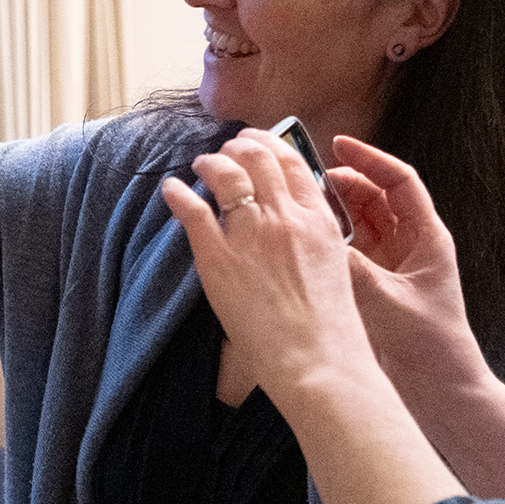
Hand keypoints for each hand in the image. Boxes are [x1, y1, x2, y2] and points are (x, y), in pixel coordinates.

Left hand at [161, 131, 380, 408]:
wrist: (317, 359)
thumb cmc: (329, 325)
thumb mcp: (334, 265)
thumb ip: (313, 234)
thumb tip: (293, 216)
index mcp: (318, 219)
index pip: (292, 161)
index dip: (269, 144)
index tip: (255, 144)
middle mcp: (285, 218)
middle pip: (257, 158)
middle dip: (237, 146)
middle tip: (225, 151)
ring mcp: (251, 236)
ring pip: (225, 175)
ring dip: (209, 162)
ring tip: (200, 164)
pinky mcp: (218, 259)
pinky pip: (192, 211)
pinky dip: (178, 194)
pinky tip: (170, 188)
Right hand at [325, 137, 488, 408]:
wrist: (442, 387)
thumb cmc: (428, 343)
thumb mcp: (386, 299)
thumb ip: (351, 266)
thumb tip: (316, 236)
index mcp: (427, 236)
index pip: (399, 181)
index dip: (369, 159)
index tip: (338, 145)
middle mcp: (411, 243)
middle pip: (375, 196)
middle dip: (343, 181)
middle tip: (304, 175)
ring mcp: (394, 262)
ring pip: (361, 219)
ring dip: (334, 207)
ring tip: (300, 201)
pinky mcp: (378, 281)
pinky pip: (352, 246)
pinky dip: (331, 236)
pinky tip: (306, 235)